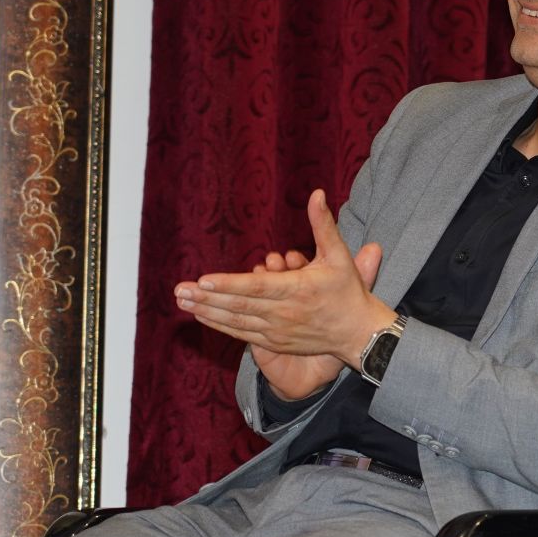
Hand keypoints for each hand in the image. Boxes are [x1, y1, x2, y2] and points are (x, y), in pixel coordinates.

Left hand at [175, 189, 395, 377]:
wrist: (358, 333)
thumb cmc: (348, 291)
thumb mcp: (339, 255)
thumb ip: (323, 224)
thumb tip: (317, 193)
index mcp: (298, 289)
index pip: (257, 287)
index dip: (228, 284)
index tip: (203, 279)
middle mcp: (285, 313)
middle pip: (239, 305)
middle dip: (206, 297)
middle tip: (179, 290)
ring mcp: (278, 331)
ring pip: (236, 321)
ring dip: (207, 312)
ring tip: (182, 302)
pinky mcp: (275, 343)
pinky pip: (242, 334)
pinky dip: (220, 325)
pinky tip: (202, 316)